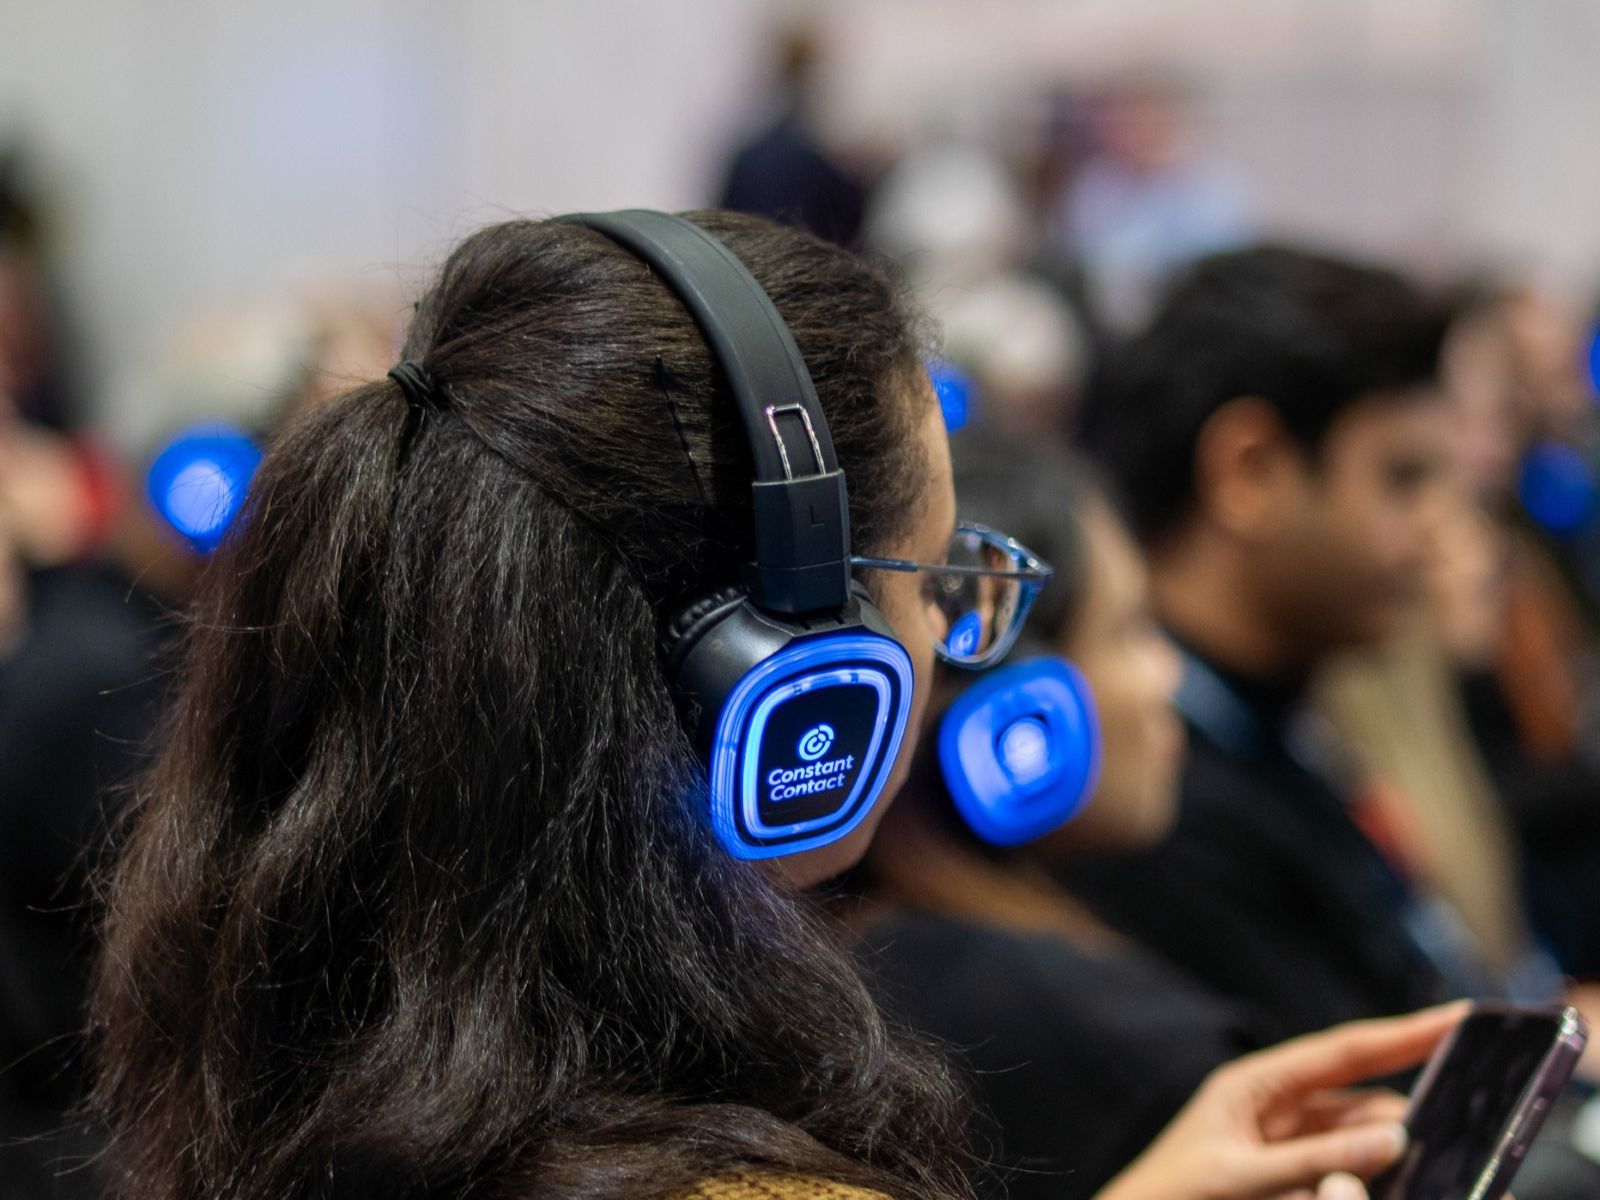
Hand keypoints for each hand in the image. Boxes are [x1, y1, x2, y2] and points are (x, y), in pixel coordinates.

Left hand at [1093, 1002, 1468, 1199]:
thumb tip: (1394, 1138)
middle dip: (1411, 1113)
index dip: (1406, 1033)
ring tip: (1438, 1169)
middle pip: (1362, 1100)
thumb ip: (1313, 1161)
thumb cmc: (1171, 1197)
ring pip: (1360, 1142)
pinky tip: (1402, 1183)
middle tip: (1470, 1120)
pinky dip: (1373, 1179)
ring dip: (1394, 1157)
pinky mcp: (1291, 1180)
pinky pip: (1345, 1173)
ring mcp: (1284, 1145)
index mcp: (1257, 1084)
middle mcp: (1276, 1107)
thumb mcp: (1239, 1177)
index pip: (1345, 1051)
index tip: (1461, 1016)